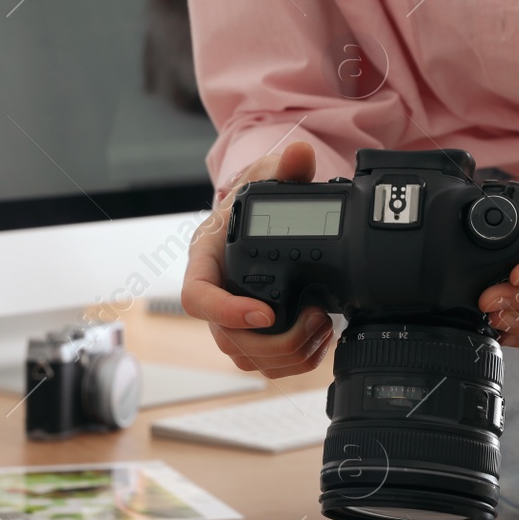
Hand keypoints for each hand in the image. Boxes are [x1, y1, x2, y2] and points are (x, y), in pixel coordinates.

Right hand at [181, 141, 334, 378]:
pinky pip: (263, 364)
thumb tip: (298, 155)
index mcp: (205, 258)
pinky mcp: (251, 334)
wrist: (256, 222)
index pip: (196, 297)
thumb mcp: (266, 179)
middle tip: (313, 320)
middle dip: (273, 342)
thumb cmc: (251, 204)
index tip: (264, 313)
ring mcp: (230, 319)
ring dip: (288, 355)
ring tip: (322, 328)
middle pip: (226, 339)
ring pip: (246, 358)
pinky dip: (294, 361)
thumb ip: (283, 168)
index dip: (225, 311)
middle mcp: (213, 294)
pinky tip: (320, 339)